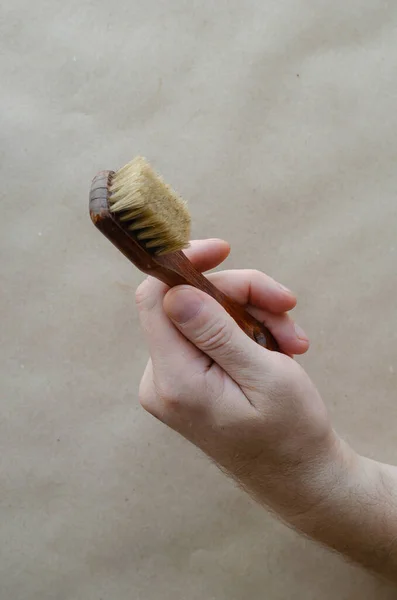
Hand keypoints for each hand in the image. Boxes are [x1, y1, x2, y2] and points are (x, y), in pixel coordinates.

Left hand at [136, 239, 340, 519]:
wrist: (297, 474)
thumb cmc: (290, 431)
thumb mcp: (264, 376)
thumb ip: (216, 332)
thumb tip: (175, 290)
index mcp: (175, 381)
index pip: (155, 299)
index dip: (185, 264)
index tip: (224, 249)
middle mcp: (161, 380)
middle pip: (188, 302)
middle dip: (242, 296)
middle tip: (286, 307)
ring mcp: (171, 381)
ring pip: (205, 315)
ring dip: (252, 316)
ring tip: (292, 341)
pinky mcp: (185, 380)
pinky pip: (209, 334)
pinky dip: (245, 331)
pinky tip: (277, 348)